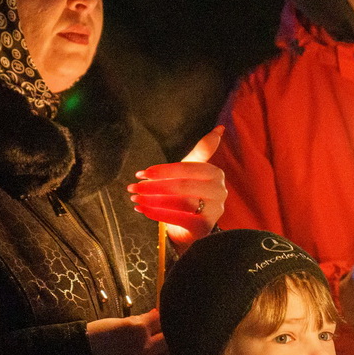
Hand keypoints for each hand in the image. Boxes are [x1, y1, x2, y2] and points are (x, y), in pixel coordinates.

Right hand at [85, 308, 165, 354]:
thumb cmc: (94, 336)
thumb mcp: (117, 322)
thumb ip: (139, 320)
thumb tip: (154, 315)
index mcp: (138, 328)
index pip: (162, 320)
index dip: (163, 320)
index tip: (164, 320)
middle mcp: (145, 347)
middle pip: (168, 339)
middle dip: (167, 336)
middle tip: (164, 336)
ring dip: (163, 353)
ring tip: (158, 351)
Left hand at [129, 126, 226, 249]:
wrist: (193, 225)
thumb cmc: (190, 192)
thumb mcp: (193, 170)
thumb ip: (202, 150)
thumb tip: (219, 128)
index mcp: (216, 173)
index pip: (187, 169)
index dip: (164, 170)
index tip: (142, 173)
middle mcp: (219, 191)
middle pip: (183, 186)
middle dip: (155, 186)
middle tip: (134, 187)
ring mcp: (214, 211)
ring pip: (181, 202)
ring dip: (154, 200)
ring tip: (136, 198)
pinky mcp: (205, 227)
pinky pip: (178, 219)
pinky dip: (157, 214)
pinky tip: (142, 210)